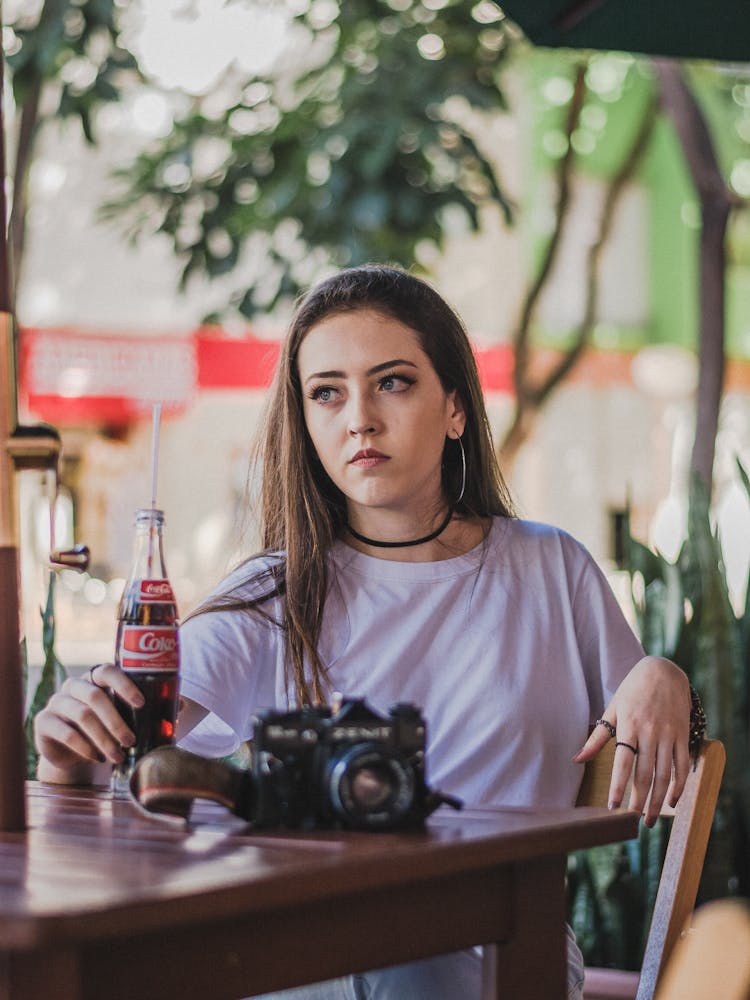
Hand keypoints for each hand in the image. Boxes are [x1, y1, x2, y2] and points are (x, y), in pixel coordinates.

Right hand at [34, 663, 144, 773]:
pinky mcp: (44, 722)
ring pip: (82, 715)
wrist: (74, 753)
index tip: (141, 704)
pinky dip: (85, 747)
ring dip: (103, 738)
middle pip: (95, 697)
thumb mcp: (129, 719)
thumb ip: (154, 711)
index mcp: (96, 678)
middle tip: (132, 741)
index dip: (124, 685)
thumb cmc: (108, 729)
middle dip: (116, 721)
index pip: (108, 671)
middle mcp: (74, 685)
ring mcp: (57, 702)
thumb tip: (186, 707)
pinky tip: (98, 758)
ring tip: (118, 756)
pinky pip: (65, 732)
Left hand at [573, 656, 691, 826]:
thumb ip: (598, 737)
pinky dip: (679, 784)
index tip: (613, 807)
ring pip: (665, 773)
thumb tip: (576, 759)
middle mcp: (651, 731)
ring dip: (658, 799)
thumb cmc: (632, 691)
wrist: (664, 671)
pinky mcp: (683, 735)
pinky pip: (683, 764)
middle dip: (639, 799)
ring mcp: (669, 734)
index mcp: (630, 725)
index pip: (623, 761)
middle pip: (645, 772)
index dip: (618, 786)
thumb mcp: (613, 709)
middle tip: (632, 821)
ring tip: (650, 818)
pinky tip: (671, 800)